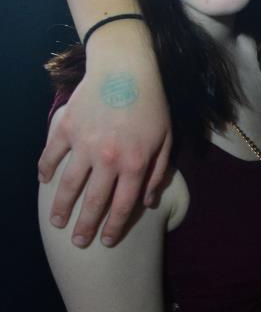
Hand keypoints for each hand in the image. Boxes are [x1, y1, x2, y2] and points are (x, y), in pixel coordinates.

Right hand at [38, 38, 171, 247]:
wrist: (125, 68)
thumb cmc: (151, 104)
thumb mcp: (166, 139)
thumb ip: (159, 172)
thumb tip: (148, 202)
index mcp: (134, 163)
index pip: (122, 205)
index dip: (113, 227)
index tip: (106, 242)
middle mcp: (108, 159)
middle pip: (93, 201)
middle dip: (85, 226)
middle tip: (78, 242)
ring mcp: (84, 143)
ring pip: (69, 184)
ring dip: (60, 206)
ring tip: (56, 222)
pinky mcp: (67, 127)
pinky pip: (51, 154)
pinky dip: (45, 169)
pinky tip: (44, 182)